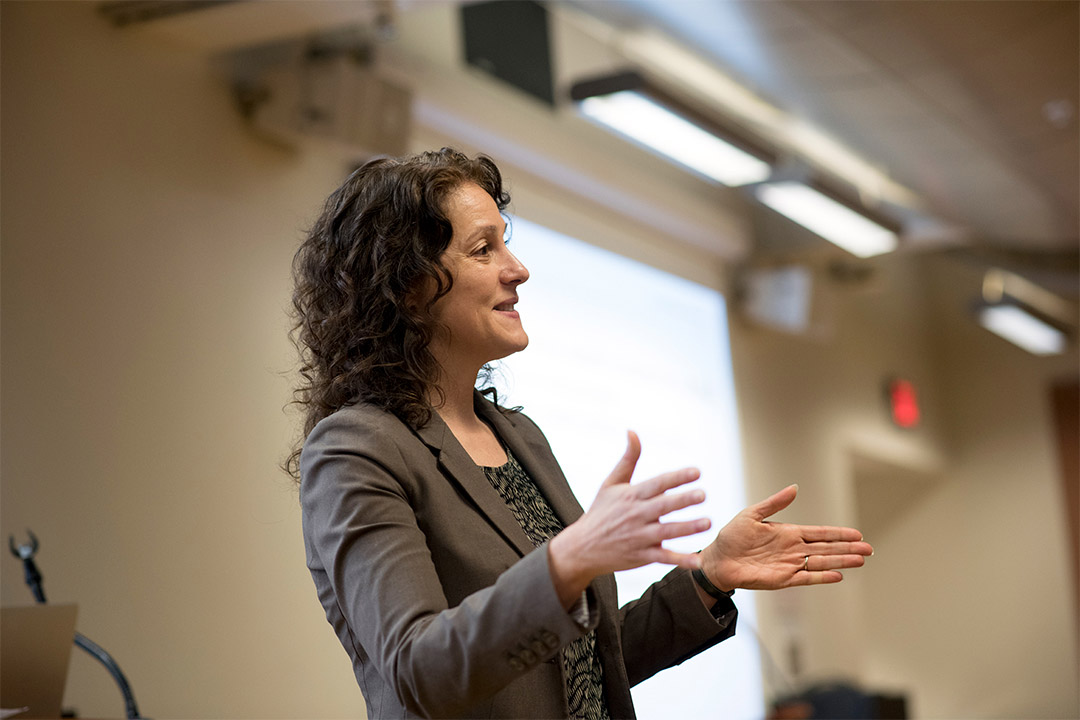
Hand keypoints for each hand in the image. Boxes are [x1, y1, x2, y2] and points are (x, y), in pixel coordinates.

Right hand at [548, 431, 709, 607]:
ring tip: (707, 522)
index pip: (657, 483)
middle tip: (702, 494)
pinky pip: (663, 558)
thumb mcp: (611, 483)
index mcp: (630, 495)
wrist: (581, 547)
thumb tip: (632, 431)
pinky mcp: (641, 556)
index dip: (677, 477)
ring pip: (667, 531)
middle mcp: (635, 515)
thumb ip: (628, 459)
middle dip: (683, 500)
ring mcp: (638, 537)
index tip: (697, 471)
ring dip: (688, 528)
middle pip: (663, 505)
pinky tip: (697, 561)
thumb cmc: (600, 512)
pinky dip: (680, 560)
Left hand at [700, 484, 871, 590]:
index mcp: (788, 533)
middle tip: (869, 549)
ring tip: (860, 560)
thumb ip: (775, 503)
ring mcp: (789, 565)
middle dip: (848, 548)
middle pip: (827, 548)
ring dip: (841, 561)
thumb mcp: (752, 514)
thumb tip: (795, 488)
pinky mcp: (782, 579)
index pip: (820, 533)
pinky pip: (806, 578)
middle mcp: (793, 549)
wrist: (717, 560)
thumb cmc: (732, 537)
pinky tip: (837, 575)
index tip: (858, 534)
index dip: (839, 534)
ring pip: (821, 563)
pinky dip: (821, 576)